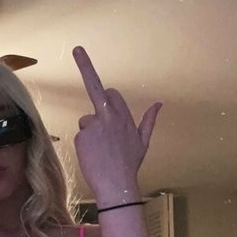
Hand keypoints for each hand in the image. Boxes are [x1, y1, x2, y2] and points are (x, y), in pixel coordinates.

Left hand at [72, 45, 162, 203]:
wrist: (117, 186)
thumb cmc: (130, 165)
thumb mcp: (143, 142)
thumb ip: (149, 120)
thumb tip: (159, 103)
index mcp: (124, 116)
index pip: (110, 92)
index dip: (106, 94)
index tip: (77, 50)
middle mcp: (110, 116)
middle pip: (97, 95)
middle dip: (97, 106)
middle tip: (99, 127)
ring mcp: (95, 125)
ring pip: (85, 121)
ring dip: (90, 134)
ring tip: (101, 153)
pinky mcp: (83, 136)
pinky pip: (80, 137)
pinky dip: (84, 147)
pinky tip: (93, 157)